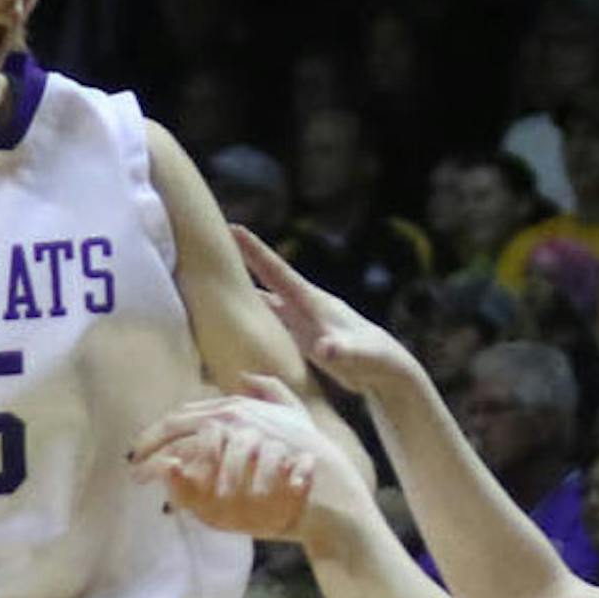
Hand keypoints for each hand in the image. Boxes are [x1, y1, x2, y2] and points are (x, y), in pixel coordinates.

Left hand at [133, 378, 369, 546]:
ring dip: (156, 467)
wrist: (330, 495)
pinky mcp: (234, 469)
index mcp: (240, 405)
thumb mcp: (297, 415)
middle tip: (132, 468)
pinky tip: (164, 496)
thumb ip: (273, 392)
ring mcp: (233, 442)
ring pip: (179, 452)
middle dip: (148, 447)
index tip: (142, 448)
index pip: (185, 414)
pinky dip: (175, 485)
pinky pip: (194, 476)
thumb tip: (245, 377)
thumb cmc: (313, 459)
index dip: (158, 431)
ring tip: (143, 481)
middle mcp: (233, 416)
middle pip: (174, 428)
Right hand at [229, 227, 416, 396]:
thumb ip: (342, 349)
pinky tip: (236, 316)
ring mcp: (302, 321)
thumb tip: (326, 349)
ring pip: (266, 300)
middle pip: (267, 278)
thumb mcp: (358, 354)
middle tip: (212, 240)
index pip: (278, 272)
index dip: (255, 251)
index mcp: (313, 303)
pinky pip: (271, 322)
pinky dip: (253, 315)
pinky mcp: (302, 337)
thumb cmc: (374, 359)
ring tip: (215, 276)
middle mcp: (304, 306)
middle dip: (243, 259)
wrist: (385, 369)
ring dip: (243, 288)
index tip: (232, 228)